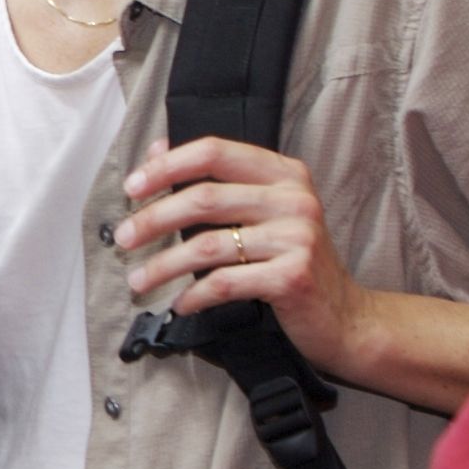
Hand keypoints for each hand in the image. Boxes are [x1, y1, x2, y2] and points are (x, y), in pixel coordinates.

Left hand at [122, 137, 365, 376]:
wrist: (346, 317)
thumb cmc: (294, 262)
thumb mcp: (264, 212)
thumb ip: (216, 182)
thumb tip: (157, 151)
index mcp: (285, 173)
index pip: (214, 151)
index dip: (166, 166)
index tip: (131, 188)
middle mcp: (294, 198)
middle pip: (203, 198)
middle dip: (153, 220)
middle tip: (123, 239)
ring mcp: (297, 237)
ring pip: (207, 245)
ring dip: (163, 265)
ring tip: (138, 280)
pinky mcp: (292, 276)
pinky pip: (225, 282)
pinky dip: (194, 295)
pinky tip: (179, 304)